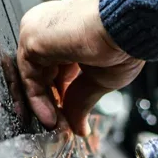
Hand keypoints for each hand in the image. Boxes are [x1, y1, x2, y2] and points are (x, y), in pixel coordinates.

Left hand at [17, 0, 144, 135]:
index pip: (52, 72)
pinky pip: (28, 76)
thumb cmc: (123, 41)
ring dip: (44, 107)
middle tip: (61, 129)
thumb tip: (78, 127)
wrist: (129, 28)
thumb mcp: (99, 79)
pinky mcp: (32, 39)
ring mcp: (37, 32)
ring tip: (58, 127)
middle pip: (39, 75)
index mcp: (64, 34)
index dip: (59, 99)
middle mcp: (48, 30)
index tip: (67, 121)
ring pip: (31, 77)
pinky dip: (37, 101)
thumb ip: (81, 101)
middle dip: (51, 106)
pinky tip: (52, 117)